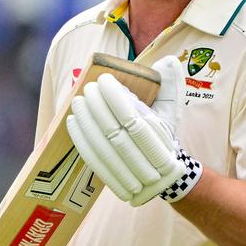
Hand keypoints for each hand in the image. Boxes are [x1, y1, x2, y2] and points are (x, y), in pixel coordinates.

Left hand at [66, 56, 202, 205]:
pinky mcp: (117, 184)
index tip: (104, 79)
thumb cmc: (162, 137)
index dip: (116, 98)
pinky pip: (94, 161)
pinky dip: (81, 140)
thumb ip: (170, 86)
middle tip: (88, 88)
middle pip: (116, 132)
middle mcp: (149, 162)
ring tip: (77, 101)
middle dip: (97, 107)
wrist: (164, 178)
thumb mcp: (171, 113)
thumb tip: (168, 61)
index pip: (134, 119)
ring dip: (86, 122)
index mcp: (163, 141)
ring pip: (102, 147)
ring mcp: (133, 176)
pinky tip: (73, 121)